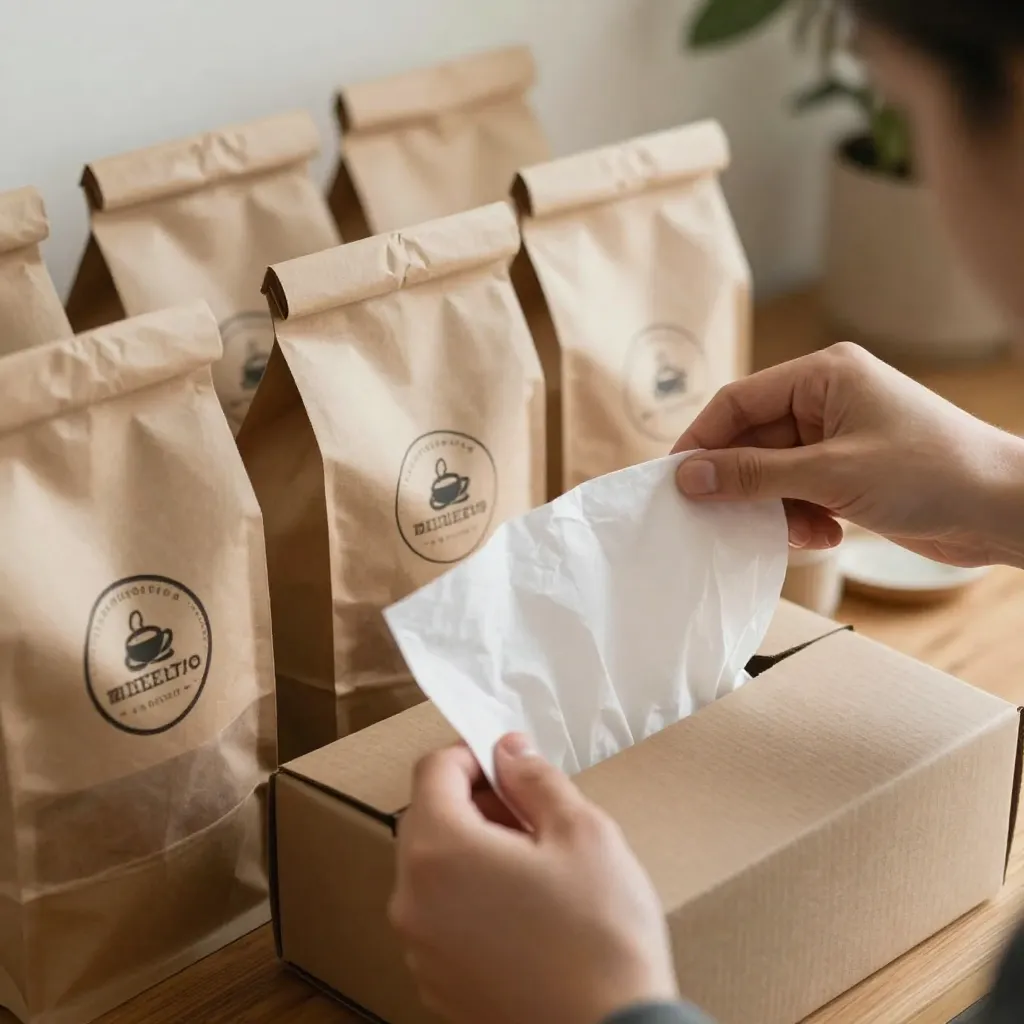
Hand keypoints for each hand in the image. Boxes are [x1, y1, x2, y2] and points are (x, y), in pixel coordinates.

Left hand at [390, 736, 678, 1023]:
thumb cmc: (600, 935)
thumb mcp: (582, 832)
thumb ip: (535, 780)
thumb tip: (508, 751)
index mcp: (440, 851)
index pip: (434, 770)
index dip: (473, 754)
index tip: (511, 764)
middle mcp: (412, 899)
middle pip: (427, 819)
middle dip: (474, 803)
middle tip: (531, 814)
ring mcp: (420, 948)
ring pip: (433, 870)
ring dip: (472, 850)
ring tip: (534, 865)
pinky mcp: (437, 983)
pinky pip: (440, 916)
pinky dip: (469, 897)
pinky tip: (523, 911)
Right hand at [673, 342, 1023, 567]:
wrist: (1002, 509)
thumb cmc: (928, 473)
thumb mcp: (829, 474)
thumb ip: (752, 476)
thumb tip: (687, 476)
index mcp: (823, 376)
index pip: (738, 401)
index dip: (701, 440)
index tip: (673, 480)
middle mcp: (827, 400)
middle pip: (753, 441)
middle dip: (742, 484)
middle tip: (716, 520)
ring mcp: (839, 437)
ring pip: (773, 474)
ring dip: (774, 508)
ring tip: (797, 533)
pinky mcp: (850, 472)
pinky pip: (799, 492)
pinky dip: (800, 518)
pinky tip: (822, 536)